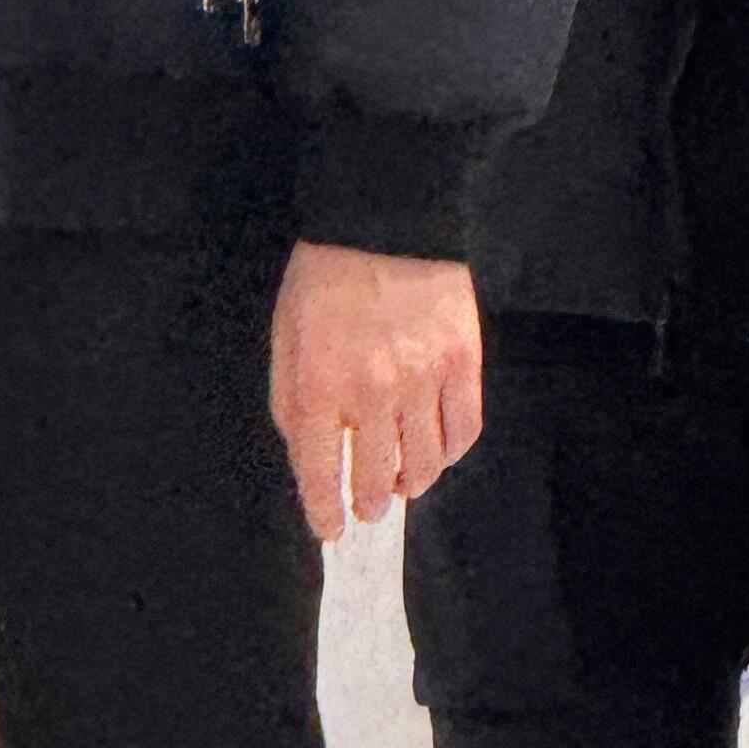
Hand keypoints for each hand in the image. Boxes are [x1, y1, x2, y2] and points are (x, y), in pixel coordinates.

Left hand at [269, 243, 481, 543]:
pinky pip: (463, 430)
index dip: (325, 513)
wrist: (382, 218)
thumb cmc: (324, 277)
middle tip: (370, 504)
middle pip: (374, 478)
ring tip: (403, 479)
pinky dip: (450, 453)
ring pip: (422, 464)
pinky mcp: (462, 361)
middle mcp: (370, 393)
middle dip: (369, 502)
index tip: (332, 529)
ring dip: (410, 483)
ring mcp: (422, 379)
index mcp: (318, 386)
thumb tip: (311, 455)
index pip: (319, 475)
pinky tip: (437, 450)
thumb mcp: (286, 337)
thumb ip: (292, 402)